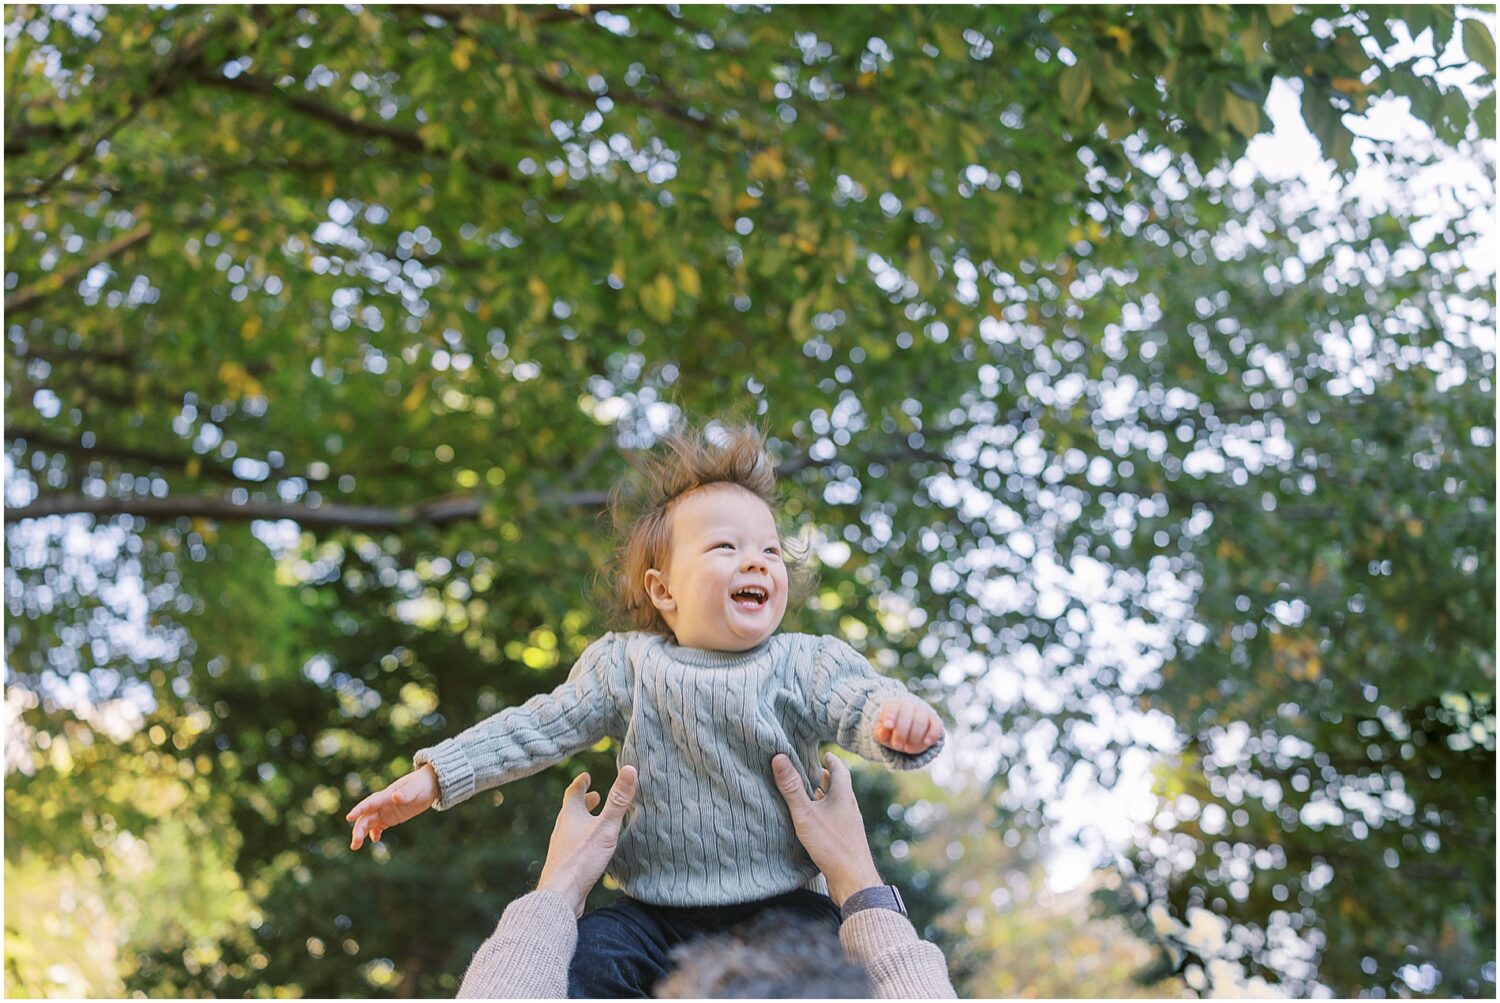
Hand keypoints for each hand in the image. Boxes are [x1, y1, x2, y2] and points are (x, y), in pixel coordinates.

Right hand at [345, 764, 438, 849]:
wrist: (429, 785)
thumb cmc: (422, 784)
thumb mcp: (416, 789)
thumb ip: (406, 793)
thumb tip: (395, 797)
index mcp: (387, 795)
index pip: (370, 803)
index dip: (359, 809)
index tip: (349, 818)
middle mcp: (383, 804)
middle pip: (366, 816)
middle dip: (359, 828)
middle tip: (355, 842)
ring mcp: (385, 811)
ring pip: (369, 823)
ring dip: (361, 834)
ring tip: (355, 847)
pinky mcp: (390, 818)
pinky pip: (378, 826)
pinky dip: (374, 833)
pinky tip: (375, 840)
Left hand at [537, 766, 637, 917]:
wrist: (560, 896)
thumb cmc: (581, 859)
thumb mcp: (605, 827)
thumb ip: (619, 800)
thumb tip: (631, 769)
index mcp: (570, 816)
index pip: (573, 793)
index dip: (581, 783)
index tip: (586, 776)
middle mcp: (562, 830)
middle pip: (571, 810)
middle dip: (583, 802)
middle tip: (594, 796)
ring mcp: (561, 848)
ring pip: (571, 829)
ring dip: (582, 821)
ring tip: (594, 821)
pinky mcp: (564, 865)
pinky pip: (573, 846)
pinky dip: (582, 840)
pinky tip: (591, 850)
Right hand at [771, 752, 882, 907]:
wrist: (854, 881)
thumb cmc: (831, 845)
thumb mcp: (806, 814)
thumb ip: (791, 787)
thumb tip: (779, 757)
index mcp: (843, 796)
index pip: (839, 770)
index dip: (831, 761)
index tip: (824, 754)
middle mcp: (849, 808)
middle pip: (839, 787)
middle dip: (826, 778)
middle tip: (813, 771)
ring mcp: (849, 825)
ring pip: (837, 804)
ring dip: (826, 797)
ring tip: (812, 794)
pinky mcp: (846, 841)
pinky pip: (836, 820)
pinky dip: (826, 814)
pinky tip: (816, 824)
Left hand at [873, 697, 942, 754]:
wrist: (907, 729)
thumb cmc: (892, 731)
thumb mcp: (882, 733)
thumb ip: (880, 732)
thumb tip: (885, 731)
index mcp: (894, 706)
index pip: (892, 707)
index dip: (890, 715)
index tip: (888, 726)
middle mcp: (910, 706)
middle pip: (907, 714)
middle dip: (901, 732)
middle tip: (897, 745)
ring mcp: (923, 712)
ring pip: (921, 721)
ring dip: (914, 737)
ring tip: (907, 748)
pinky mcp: (935, 722)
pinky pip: (937, 726)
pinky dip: (932, 734)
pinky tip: (926, 742)